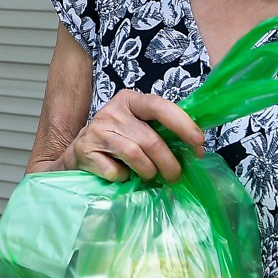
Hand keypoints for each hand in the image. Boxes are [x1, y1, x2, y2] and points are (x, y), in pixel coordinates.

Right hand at [59, 90, 203, 182]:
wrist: (78, 152)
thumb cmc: (117, 140)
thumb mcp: (137, 126)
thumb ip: (161, 131)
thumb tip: (196, 150)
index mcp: (130, 100)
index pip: (159, 106)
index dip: (182, 124)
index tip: (199, 143)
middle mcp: (113, 112)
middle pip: (150, 140)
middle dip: (169, 163)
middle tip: (175, 176)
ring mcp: (97, 131)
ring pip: (136, 156)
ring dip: (149, 172)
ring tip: (150, 177)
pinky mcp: (86, 151)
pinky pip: (116, 171)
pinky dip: (124, 178)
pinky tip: (122, 175)